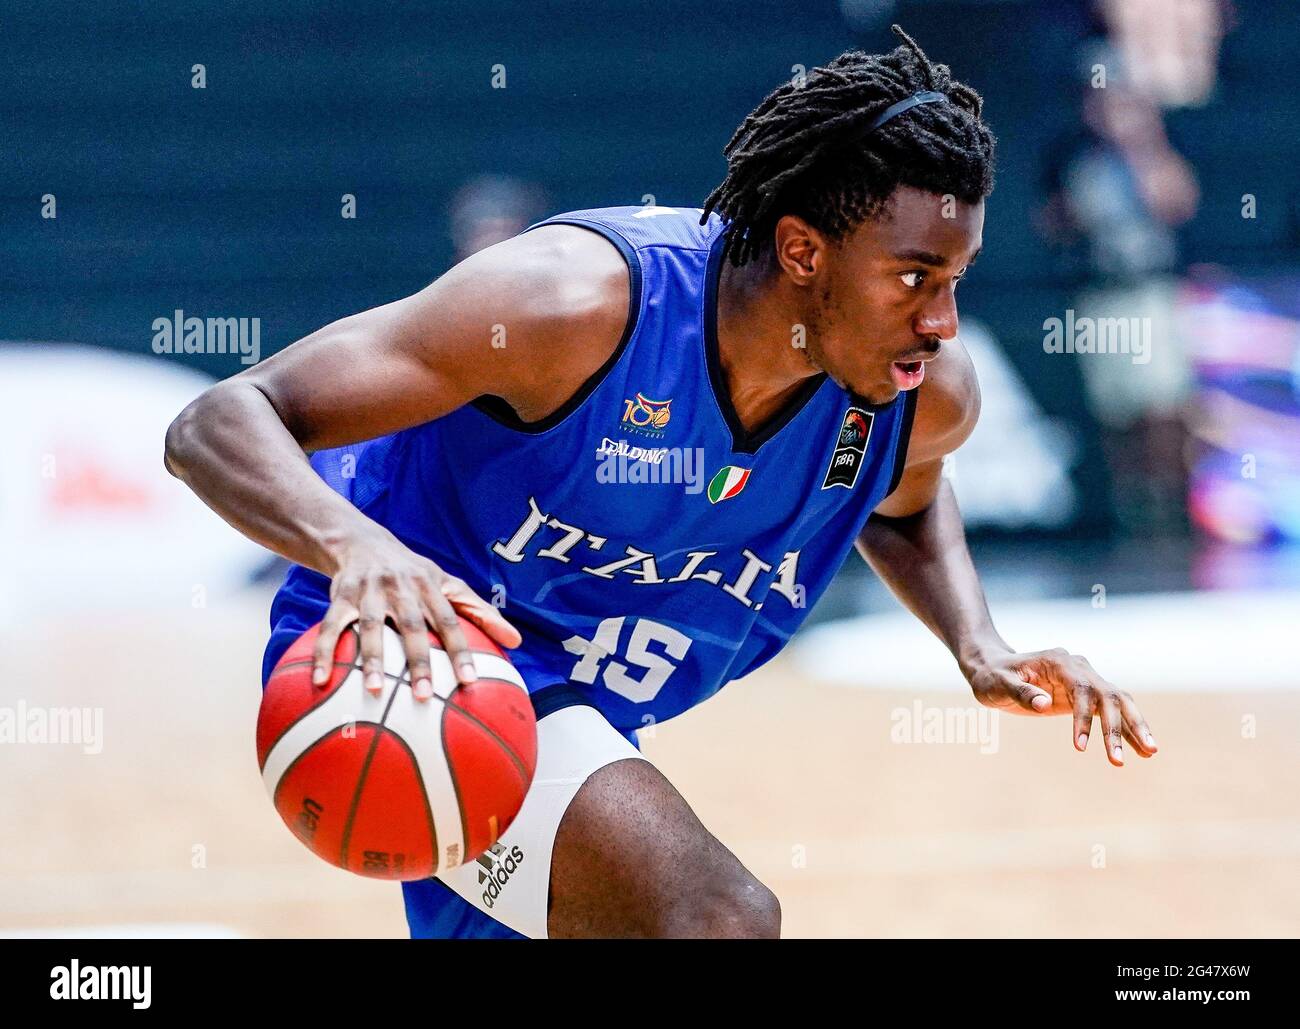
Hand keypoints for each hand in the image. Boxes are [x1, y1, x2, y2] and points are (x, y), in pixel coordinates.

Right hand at [312, 525, 520, 701]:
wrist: (361, 541)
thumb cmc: (414, 573)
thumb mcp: (448, 584)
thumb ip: (481, 613)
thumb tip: (517, 642)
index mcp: (431, 587)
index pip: (450, 621)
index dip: (461, 650)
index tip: (469, 681)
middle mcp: (402, 587)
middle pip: (412, 626)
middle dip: (418, 661)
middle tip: (425, 696)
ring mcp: (370, 591)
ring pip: (371, 626)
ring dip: (372, 658)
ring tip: (373, 689)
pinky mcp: (340, 596)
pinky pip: (332, 626)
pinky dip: (325, 652)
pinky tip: (322, 680)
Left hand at [964, 647, 1157, 765]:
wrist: (992, 667)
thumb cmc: (991, 676)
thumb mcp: (997, 684)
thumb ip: (1020, 692)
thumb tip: (1042, 703)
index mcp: (1058, 661)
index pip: (1080, 689)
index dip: (1083, 718)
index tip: (1078, 746)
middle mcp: (1078, 667)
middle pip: (1108, 695)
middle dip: (1119, 727)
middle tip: (1126, 757)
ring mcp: (1085, 680)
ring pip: (1117, 702)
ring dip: (1134, 726)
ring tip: (1151, 752)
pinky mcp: (1085, 694)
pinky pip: (1111, 711)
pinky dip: (1126, 728)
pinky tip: (1142, 748)